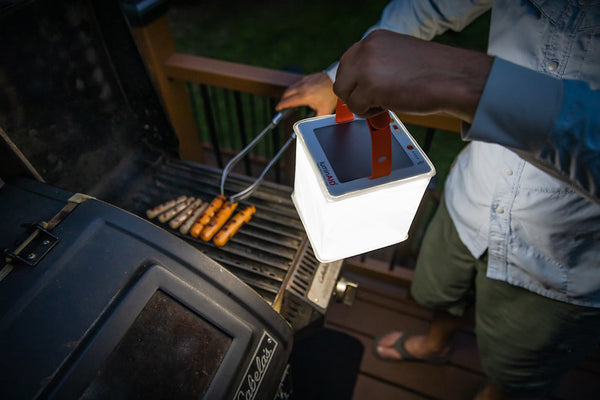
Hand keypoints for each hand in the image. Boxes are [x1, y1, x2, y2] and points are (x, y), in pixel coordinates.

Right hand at [276, 72, 337, 115]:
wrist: (336, 81)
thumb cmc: (331, 95)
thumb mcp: (325, 110)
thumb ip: (317, 118)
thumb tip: (311, 125)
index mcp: (304, 97)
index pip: (287, 101)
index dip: (281, 106)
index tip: (278, 108)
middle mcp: (302, 88)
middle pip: (286, 93)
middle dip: (282, 100)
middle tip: (282, 105)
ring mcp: (304, 81)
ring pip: (290, 87)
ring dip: (287, 94)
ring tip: (288, 99)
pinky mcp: (307, 77)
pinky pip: (296, 83)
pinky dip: (293, 88)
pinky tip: (297, 92)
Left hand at [333, 30, 492, 121]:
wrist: (455, 79)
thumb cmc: (434, 72)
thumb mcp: (399, 58)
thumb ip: (378, 64)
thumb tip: (360, 82)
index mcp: (375, 39)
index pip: (347, 61)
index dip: (355, 80)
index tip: (366, 90)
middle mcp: (367, 48)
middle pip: (341, 78)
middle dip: (354, 93)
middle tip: (374, 101)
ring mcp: (366, 67)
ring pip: (344, 93)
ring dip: (361, 103)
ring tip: (384, 103)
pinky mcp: (370, 87)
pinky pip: (355, 107)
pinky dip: (369, 113)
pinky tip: (388, 107)